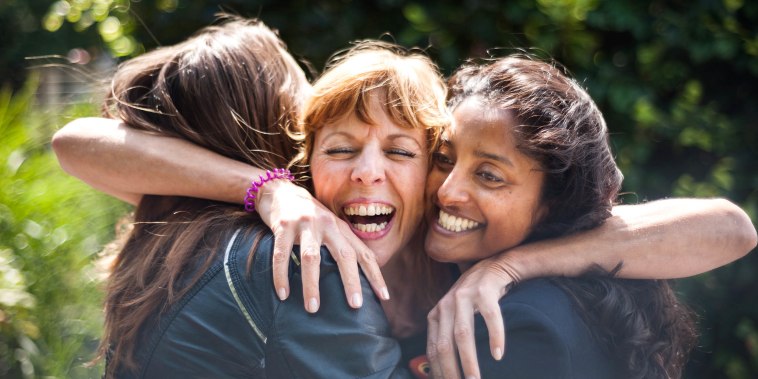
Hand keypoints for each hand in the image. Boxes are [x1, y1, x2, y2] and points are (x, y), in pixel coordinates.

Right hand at [255, 179, 388, 312]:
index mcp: (341, 229)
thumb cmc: (309, 218)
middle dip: (351, 281)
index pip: (364, 253)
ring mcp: (305, 224)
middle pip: (344, 255)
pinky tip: (283, 294)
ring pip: (311, 258)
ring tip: (313, 308)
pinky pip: (282, 255)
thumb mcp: (330, 228)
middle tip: (355, 305)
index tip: (384, 297)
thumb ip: (342, 247)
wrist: (280, 192)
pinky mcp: (284, 226)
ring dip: (312, 285)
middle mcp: (327, 225)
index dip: (375, 275)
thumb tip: (357, 281)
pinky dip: (281, 276)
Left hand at [427, 255, 520, 378]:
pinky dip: (494, 337)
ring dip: (469, 360)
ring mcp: (464, 296)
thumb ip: (446, 336)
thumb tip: (441, 370)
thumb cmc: (474, 299)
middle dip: (451, 371)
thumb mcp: (454, 316)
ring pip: (463, 334)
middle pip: (444, 345)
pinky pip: (490, 316)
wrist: (494, 267)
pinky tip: (498, 354)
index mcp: (436, 315)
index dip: (438, 371)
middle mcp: (446, 305)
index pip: (432, 350)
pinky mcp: (484, 290)